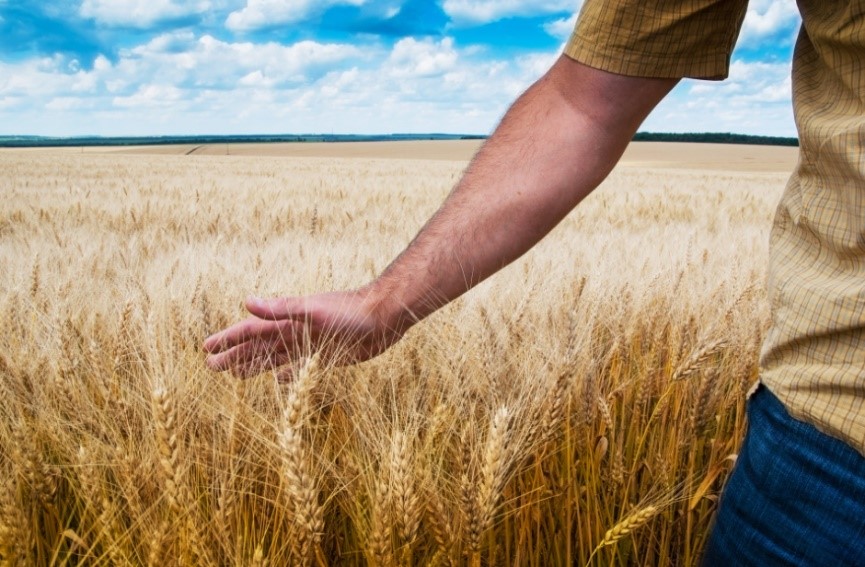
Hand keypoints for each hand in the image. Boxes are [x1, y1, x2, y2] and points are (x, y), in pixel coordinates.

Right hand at [203, 290, 399, 377]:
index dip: (229, 339)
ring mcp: (310, 344)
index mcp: (288, 320)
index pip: (251, 331)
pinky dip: (287, 373)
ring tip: (234, 375)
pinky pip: (300, 367)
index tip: (206, 348)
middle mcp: (295, 332)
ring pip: (275, 357)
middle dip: (234, 355)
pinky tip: (278, 380)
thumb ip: (281, 308)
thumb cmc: (351, 311)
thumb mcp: (314, 310)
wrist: (384, 316)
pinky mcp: (327, 355)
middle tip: (210, 367)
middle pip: (258, 346)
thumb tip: (246, 301)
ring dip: (254, 365)